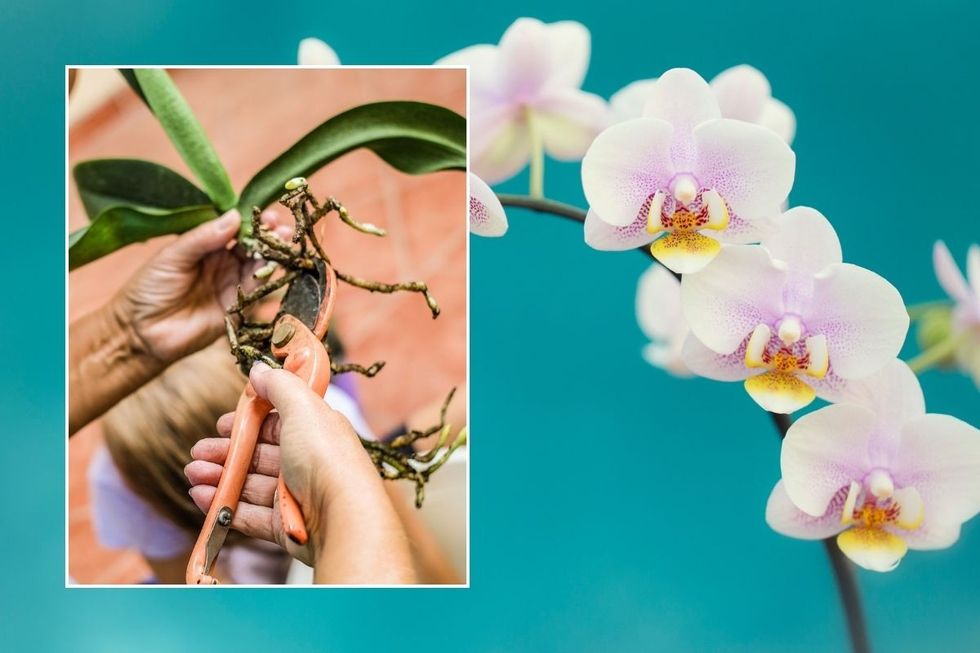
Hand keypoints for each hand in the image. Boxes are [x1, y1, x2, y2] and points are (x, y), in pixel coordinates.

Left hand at [112, 209, 290, 365]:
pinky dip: (267, 277)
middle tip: (279, 226)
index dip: (250, 220)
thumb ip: (204, 238)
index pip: (234, 228)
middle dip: (268, 235)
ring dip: (273, 253)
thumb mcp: (173, 256)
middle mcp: (223, 264)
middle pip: (252, 246)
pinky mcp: (238, 308)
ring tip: (284, 240)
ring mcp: (232, 285)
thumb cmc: (149, 289)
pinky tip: (274, 264)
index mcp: (206, 246)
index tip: (265, 213)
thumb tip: (235, 216)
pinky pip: (257, 291)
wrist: (141, 332)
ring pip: (259, 266)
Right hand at [185, 363, 414, 582]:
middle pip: (258, 455)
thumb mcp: (303, 408)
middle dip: (225, 452)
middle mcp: (307, 462)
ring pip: (249, 484)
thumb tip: (259, 369)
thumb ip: (279, 386)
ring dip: (219, 478)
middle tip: (197, 453)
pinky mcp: (285, 526)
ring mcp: (295, 496)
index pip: (276, 425)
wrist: (342, 517)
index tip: (222, 425)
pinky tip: (201, 496)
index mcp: (315, 432)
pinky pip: (247, 514)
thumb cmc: (325, 457)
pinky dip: (223, 506)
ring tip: (192, 474)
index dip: (247, 424)